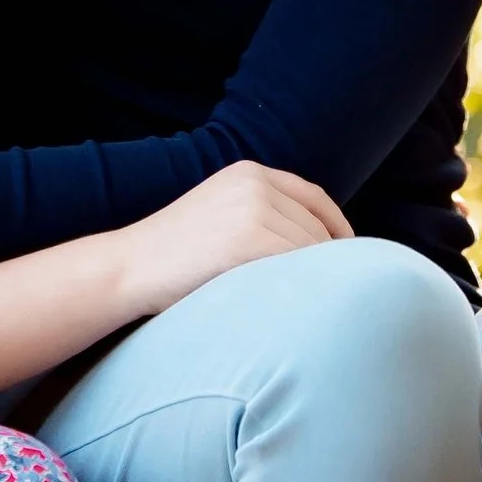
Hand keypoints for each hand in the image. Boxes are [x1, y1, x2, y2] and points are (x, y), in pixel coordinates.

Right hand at [112, 163, 352, 316]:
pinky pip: (296, 267)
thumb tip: (316, 248)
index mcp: (248, 172)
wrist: (128, 268)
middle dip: (329, 263)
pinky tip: (297, 308)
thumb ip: (260, 215)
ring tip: (310, 308)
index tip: (352, 257)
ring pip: (312, 251)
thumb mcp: (219, 215)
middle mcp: (255, 182)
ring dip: (317, 281)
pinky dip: (303, 289)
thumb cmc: (171, 257)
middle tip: (334, 296)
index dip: (338, 227)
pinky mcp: (249, 239)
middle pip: (317, 227)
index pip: (314, 197)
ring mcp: (253, 208)